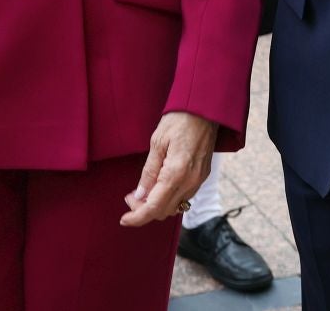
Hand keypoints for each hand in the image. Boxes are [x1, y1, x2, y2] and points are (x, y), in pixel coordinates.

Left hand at [121, 111, 216, 226]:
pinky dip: (169, 198)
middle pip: (164, 211)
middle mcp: (190, 181)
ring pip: (175, 207)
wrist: (205, 109)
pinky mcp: (203, 176)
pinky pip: (184, 197)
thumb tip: (139, 195)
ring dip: (157, 205)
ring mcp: (199, 180)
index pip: (154, 207)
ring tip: (143, 191)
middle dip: (144, 210)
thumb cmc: (179, 120)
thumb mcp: (157, 142)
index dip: (137, 217)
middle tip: (130, 196)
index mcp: (176, 173)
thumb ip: (148, 172)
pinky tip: (159, 186)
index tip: (124, 219)